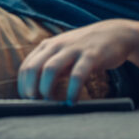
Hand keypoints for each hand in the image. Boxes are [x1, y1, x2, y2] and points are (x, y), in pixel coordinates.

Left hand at [18, 19, 138, 102]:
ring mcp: (73, 49)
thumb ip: (51, 69)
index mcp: (47, 46)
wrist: (115, 34)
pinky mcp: (91, 55)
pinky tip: (73, 101)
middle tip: (35, 105)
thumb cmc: (85, 50)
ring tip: (50, 104)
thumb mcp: (64, 55)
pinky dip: (73, 90)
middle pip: (33, 68)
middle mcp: (56, 46)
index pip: (26, 67)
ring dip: (46, 89)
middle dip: (30, 88)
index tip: (27, 102)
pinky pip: (78, 74)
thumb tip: (37, 94)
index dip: (23, 86)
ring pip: (50, 69)